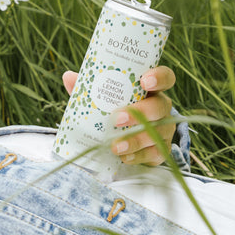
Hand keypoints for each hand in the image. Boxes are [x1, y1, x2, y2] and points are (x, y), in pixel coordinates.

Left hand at [62, 66, 177, 165]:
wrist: (128, 137)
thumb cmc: (116, 109)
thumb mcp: (105, 97)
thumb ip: (90, 87)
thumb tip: (68, 77)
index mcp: (150, 89)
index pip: (165, 77)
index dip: (158, 77)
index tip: (144, 82)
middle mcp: (161, 107)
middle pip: (160, 106)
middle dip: (140, 112)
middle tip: (117, 119)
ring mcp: (164, 129)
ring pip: (157, 132)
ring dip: (135, 139)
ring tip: (115, 146)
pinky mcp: (160, 149)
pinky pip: (154, 153)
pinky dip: (137, 156)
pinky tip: (123, 157)